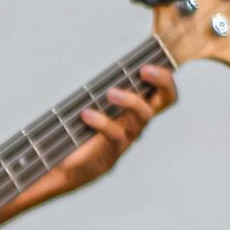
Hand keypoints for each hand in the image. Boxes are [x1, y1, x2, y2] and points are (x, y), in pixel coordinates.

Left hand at [48, 63, 177, 193]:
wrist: (63, 169)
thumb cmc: (78, 132)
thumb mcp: (89, 106)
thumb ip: (98, 89)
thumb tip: (96, 61)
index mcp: (135, 109)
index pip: (163, 90)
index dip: (165, 76)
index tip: (149, 63)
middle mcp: (137, 122)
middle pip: (166, 100)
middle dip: (163, 81)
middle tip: (145, 70)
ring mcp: (127, 138)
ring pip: (144, 116)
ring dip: (130, 100)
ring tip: (110, 93)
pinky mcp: (112, 152)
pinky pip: (116, 134)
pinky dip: (102, 122)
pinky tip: (86, 115)